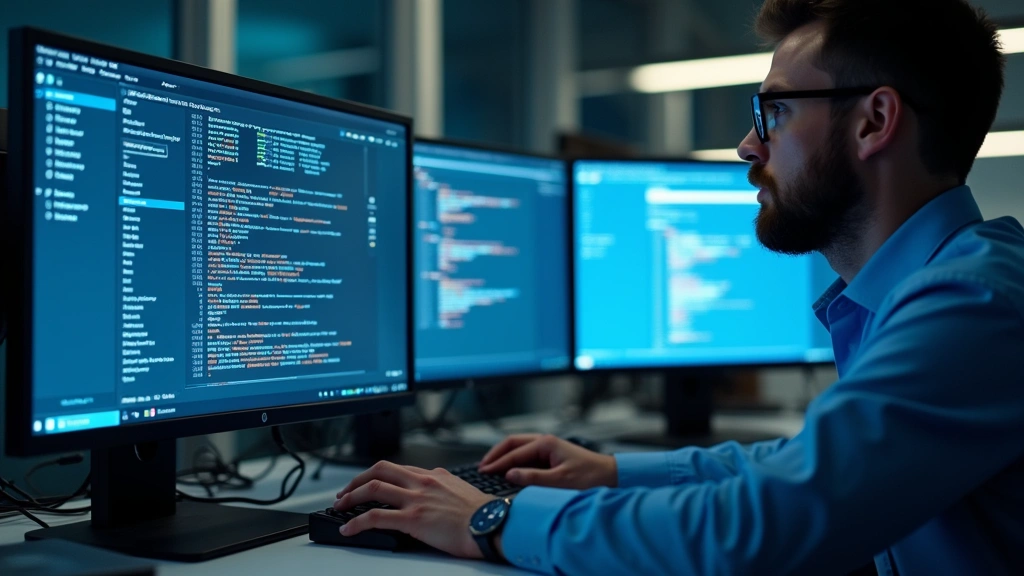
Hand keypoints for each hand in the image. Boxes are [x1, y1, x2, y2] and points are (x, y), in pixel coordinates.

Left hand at [334, 461, 493, 558]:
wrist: (493, 524)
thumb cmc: (482, 514)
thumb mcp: (462, 489)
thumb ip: (444, 485)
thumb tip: (437, 485)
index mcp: (433, 475)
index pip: (397, 468)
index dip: (377, 475)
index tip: (367, 483)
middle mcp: (422, 482)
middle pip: (379, 470)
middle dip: (357, 480)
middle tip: (346, 491)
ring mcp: (416, 499)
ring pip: (373, 488)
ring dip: (351, 497)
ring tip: (340, 506)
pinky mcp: (413, 519)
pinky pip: (375, 517)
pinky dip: (356, 522)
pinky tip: (348, 529)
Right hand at [478, 434, 617, 489]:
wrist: (610, 476)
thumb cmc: (589, 477)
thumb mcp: (560, 481)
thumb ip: (533, 477)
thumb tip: (510, 474)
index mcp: (546, 443)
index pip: (514, 452)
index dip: (497, 463)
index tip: (483, 472)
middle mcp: (545, 441)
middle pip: (512, 443)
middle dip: (496, 454)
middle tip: (482, 467)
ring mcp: (548, 447)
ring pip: (518, 446)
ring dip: (504, 455)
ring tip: (490, 467)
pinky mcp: (550, 455)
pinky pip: (526, 454)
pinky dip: (514, 459)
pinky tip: (508, 469)